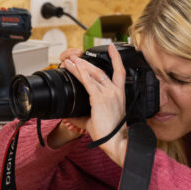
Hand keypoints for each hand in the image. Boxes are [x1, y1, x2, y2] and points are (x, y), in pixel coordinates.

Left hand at [62, 44, 128, 164]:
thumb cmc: (109, 132)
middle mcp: (115, 91)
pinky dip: (80, 73)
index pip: (120, 72)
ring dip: (80, 65)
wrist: (115, 140)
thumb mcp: (96, 121)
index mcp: (119, 95)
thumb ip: (83, 116)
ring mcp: (108, 93)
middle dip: (87, 62)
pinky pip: (88, 81)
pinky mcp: (99, 98)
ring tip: (70, 60)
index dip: (116, 59)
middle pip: (101, 70)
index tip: (112, 49)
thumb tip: (71, 116)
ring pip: (93, 74)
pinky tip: (74, 67)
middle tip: (76, 56)